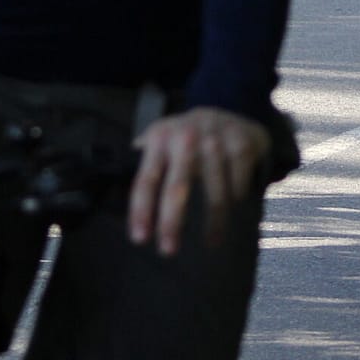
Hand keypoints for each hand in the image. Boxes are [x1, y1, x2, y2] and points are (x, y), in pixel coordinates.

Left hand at [127, 107, 270, 255]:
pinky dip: (237, 200)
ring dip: (214, 222)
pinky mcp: (242, 144)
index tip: (140, 239)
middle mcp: (186, 137)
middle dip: (171, 222)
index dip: (141, 210)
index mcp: (160, 139)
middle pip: (177, 187)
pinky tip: (235, 208)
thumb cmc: (188, 136)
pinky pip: (238, 184)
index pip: (146, 179)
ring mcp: (216, 139)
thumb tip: (118, 193)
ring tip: (212, 242)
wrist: (231, 109)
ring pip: (215, 192)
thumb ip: (143, 163)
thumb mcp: (162, 139)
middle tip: (168, 251)